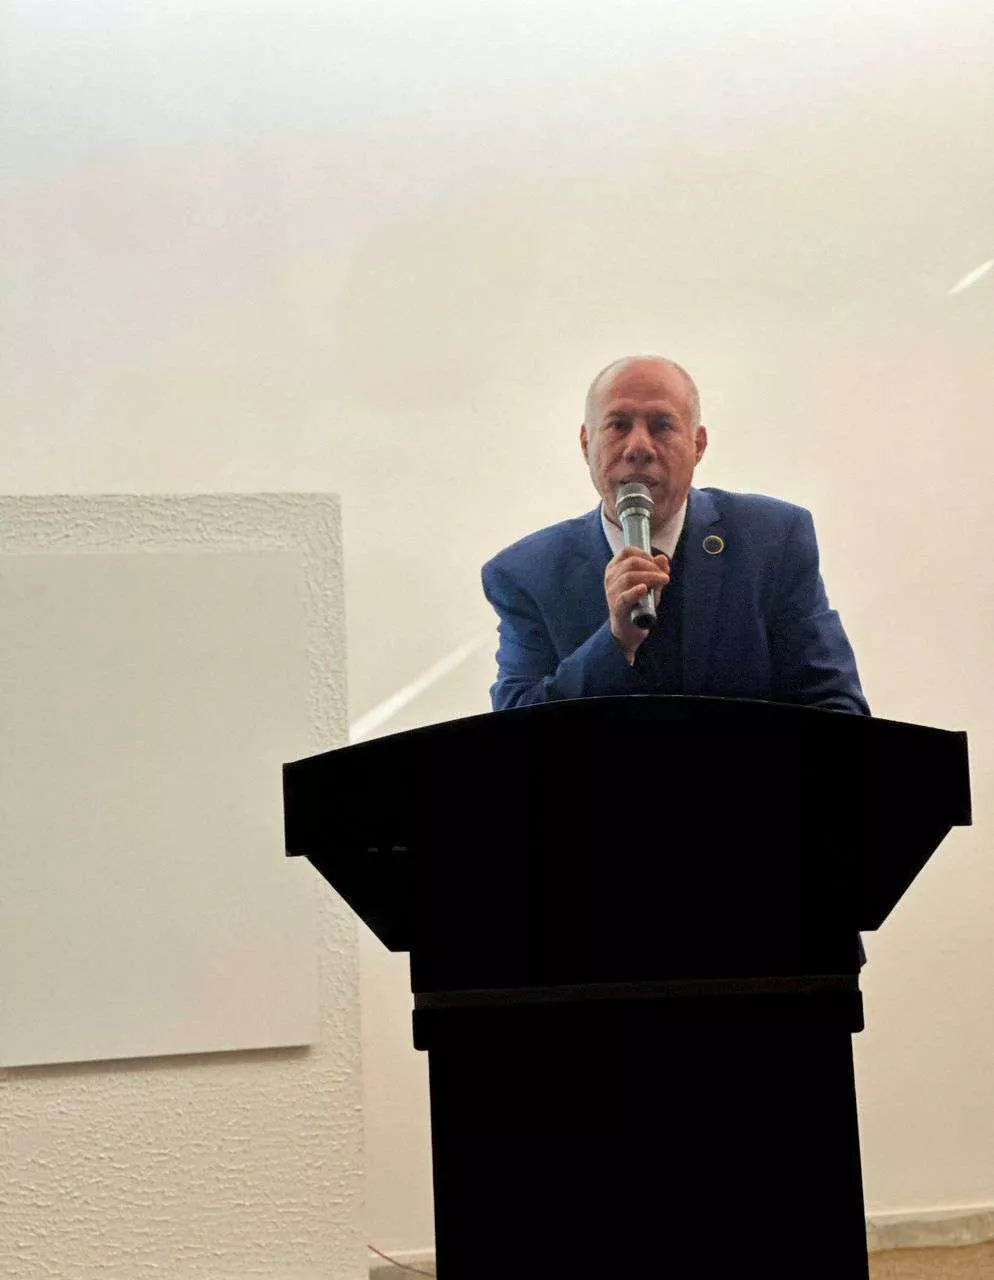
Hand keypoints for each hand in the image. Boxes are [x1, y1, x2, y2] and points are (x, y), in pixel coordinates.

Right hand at [605, 547, 670, 662]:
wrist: (630, 629)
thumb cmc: (639, 603)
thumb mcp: (650, 583)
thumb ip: (656, 570)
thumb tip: (663, 559)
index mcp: (615, 568)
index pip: (627, 551)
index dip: (645, 554)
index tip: (658, 564)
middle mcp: (610, 578)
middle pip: (631, 563)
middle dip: (652, 567)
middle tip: (665, 576)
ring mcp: (611, 593)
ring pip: (628, 577)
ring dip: (650, 577)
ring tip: (663, 581)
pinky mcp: (617, 608)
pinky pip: (624, 597)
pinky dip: (634, 591)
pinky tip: (643, 589)